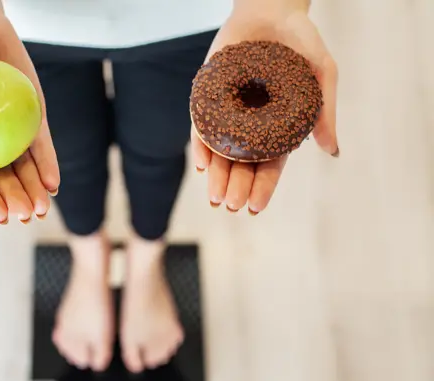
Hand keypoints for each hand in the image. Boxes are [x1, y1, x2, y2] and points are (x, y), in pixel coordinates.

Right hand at [0, 16, 58, 223]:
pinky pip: (42, 143)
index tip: (0, 217)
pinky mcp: (33, 116)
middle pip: (5, 176)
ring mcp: (13, 129)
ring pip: (26, 166)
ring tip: (42, 207)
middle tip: (26, 215)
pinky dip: (48, 163)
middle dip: (16, 198)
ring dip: (35, 188)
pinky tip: (53, 183)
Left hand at [191, 4, 338, 214]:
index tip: (254, 207)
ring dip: (216, 175)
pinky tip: (200, 163)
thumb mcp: (321, 72)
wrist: (270, 6)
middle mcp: (250, 123)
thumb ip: (324, 110)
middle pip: (241, 163)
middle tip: (231, 205)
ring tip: (214, 197)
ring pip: (219, 151)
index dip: (262, 187)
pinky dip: (200, 144)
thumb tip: (333, 152)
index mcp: (277, 125)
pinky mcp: (208, 95)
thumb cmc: (301, 39)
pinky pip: (201, 124)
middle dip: (236, 187)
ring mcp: (227, 110)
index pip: (269, 164)